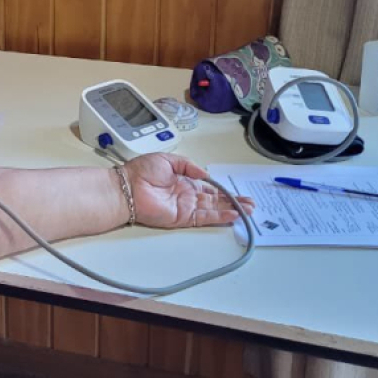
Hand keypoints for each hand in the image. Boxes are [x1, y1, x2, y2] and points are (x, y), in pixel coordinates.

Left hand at [120, 153, 254, 228]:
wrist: (127, 187)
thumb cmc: (142, 171)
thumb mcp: (169, 160)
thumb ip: (189, 166)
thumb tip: (205, 173)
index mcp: (183, 181)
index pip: (207, 187)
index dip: (222, 190)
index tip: (237, 191)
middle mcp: (186, 195)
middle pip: (214, 200)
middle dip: (232, 201)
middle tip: (250, 203)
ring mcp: (185, 207)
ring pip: (213, 210)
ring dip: (231, 209)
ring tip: (249, 210)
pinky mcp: (181, 217)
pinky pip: (203, 218)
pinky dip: (219, 217)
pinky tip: (233, 215)